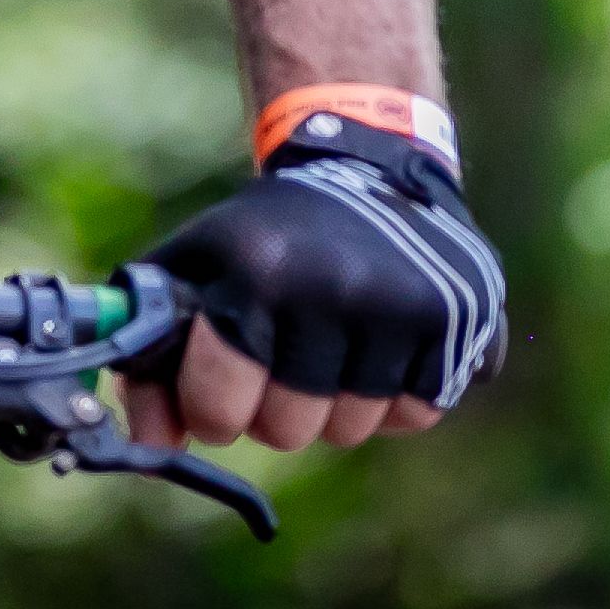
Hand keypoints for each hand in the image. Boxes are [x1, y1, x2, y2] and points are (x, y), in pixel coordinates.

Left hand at [121, 129, 505, 456]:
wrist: (369, 164)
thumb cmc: (265, 234)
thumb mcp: (194, 266)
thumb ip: (152, 354)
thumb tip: (149, 444)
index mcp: (258, 270)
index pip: (220, 404)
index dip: (212, 407)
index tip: (219, 389)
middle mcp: (335, 286)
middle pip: (288, 430)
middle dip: (275, 410)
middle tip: (280, 361)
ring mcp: (403, 305)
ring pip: (353, 429)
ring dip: (336, 403)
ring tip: (332, 341)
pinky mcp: (459, 319)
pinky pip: (416, 414)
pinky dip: (395, 394)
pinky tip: (381, 341)